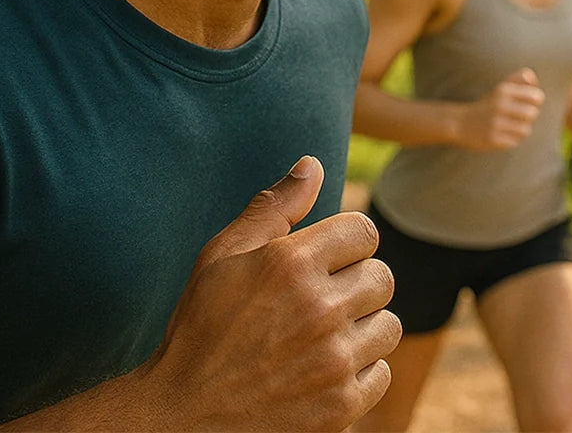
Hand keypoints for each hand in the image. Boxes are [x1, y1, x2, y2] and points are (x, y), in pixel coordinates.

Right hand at [144, 156, 400, 431]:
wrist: (183, 414)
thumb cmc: (201, 325)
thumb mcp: (223, 255)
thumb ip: (273, 206)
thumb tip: (312, 164)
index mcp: (290, 263)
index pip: (364, 231)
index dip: (345, 241)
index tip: (325, 257)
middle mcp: (319, 309)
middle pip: (382, 276)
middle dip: (355, 280)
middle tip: (321, 296)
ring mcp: (333, 361)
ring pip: (388, 325)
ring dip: (362, 325)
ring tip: (324, 331)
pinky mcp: (342, 407)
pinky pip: (380, 371)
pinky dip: (359, 369)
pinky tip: (324, 367)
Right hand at [456, 69, 544, 150]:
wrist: (461, 123)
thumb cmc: (489, 105)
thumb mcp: (502, 88)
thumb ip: (520, 78)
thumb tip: (531, 76)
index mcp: (503, 90)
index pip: (537, 96)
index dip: (535, 101)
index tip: (526, 102)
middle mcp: (499, 105)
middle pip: (532, 113)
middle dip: (528, 116)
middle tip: (516, 116)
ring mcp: (495, 122)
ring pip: (525, 130)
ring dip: (520, 129)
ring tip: (509, 126)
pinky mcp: (493, 139)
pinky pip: (515, 141)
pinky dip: (511, 139)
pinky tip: (501, 134)